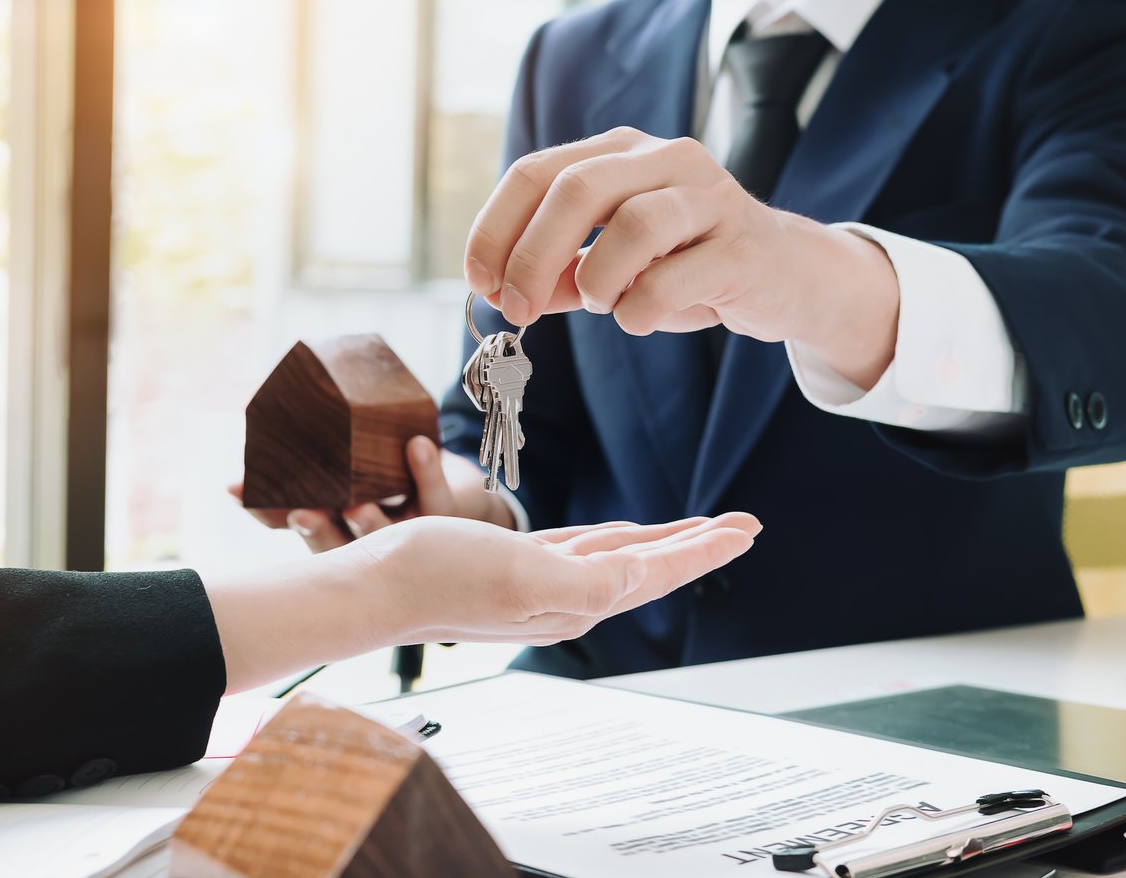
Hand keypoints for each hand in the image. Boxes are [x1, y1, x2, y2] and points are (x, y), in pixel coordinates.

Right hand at [231, 435, 515, 551]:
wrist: (460, 502)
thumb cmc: (391, 483)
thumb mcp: (351, 472)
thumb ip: (318, 460)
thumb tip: (269, 416)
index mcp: (336, 531)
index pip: (290, 523)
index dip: (262, 509)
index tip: (236, 488)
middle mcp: (368, 545)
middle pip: (336, 548)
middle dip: (317, 532)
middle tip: (301, 513)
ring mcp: (407, 537)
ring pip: (387, 539)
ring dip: (371, 524)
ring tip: (359, 503)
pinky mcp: (445, 519)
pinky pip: (435, 499)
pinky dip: (426, 472)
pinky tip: (417, 445)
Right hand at [361, 513, 761, 644]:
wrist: (376, 585)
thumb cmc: (442, 578)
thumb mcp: (524, 576)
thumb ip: (589, 581)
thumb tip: (640, 578)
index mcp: (579, 600)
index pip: (658, 572)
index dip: (706, 548)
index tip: (749, 528)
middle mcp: (569, 596)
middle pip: (652, 565)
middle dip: (699, 544)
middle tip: (746, 525)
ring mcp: (544, 582)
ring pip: (622, 555)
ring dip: (663, 539)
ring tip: (702, 527)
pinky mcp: (517, 564)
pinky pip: (584, 548)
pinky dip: (615, 538)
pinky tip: (627, 534)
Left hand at [463, 126, 899, 388]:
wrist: (785, 277)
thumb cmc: (686, 265)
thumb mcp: (610, 267)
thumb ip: (557, 275)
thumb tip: (503, 292)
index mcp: (619, 152)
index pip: (534, 173)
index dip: (495, 230)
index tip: (481, 284)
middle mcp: (664, 158)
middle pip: (576, 189)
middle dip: (533, 258)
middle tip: (518, 310)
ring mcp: (709, 196)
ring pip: (633, 224)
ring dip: (597, 280)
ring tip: (601, 304)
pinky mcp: (743, 245)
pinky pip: (676, 277)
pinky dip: (641, 308)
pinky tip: (641, 318)